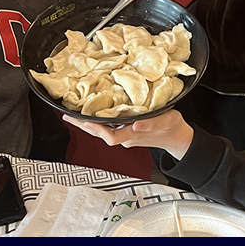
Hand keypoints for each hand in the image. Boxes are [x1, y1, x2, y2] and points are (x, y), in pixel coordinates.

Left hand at [63, 110, 193, 159]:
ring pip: (102, 128)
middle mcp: (125, 136)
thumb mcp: (165, 121)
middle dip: (83, 125)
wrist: (176, 136)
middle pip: (100, 132)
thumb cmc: (171, 127)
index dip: (96, 130)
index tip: (85, 122)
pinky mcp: (125, 128)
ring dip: (88, 121)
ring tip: (73, 111)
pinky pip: (108, 124)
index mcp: (132, 135)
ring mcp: (124, 133)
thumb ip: (151, 124)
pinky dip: (98, 117)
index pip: (110, 136)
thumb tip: (135, 125)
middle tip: (68, 115)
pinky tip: (91, 109)